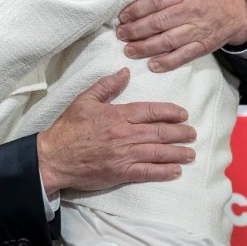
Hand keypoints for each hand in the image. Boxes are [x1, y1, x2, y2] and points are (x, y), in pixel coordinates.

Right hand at [37, 68, 196, 193]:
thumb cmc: (68, 128)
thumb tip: (125, 72)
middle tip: (192, 133)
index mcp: (117, 115)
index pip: (150, 111)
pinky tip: (176, 171)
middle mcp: (124, 134)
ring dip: (177, 152)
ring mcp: (123, 155)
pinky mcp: (120, 173)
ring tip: (190, 152)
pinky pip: (147, 172)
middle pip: (159, 132)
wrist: (54, 157)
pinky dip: (164, 171)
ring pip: (157, 152)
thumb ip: (107, 85)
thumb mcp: (85, 100)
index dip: (170, 112)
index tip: (183, 114)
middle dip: (180, 133)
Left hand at [115, 0, 246, 71]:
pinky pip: (184, 55)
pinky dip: (167, 62)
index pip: (157, 0)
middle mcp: (191, 10)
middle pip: (159, 22)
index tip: (122, 16)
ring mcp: (198, 29)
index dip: (137, 10)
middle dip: (136, 30)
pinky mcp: (203, 45)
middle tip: (120, 34)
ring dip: (146, 47)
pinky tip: (152, 65)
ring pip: (168, 40)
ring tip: (129, 50)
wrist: (239, 12)